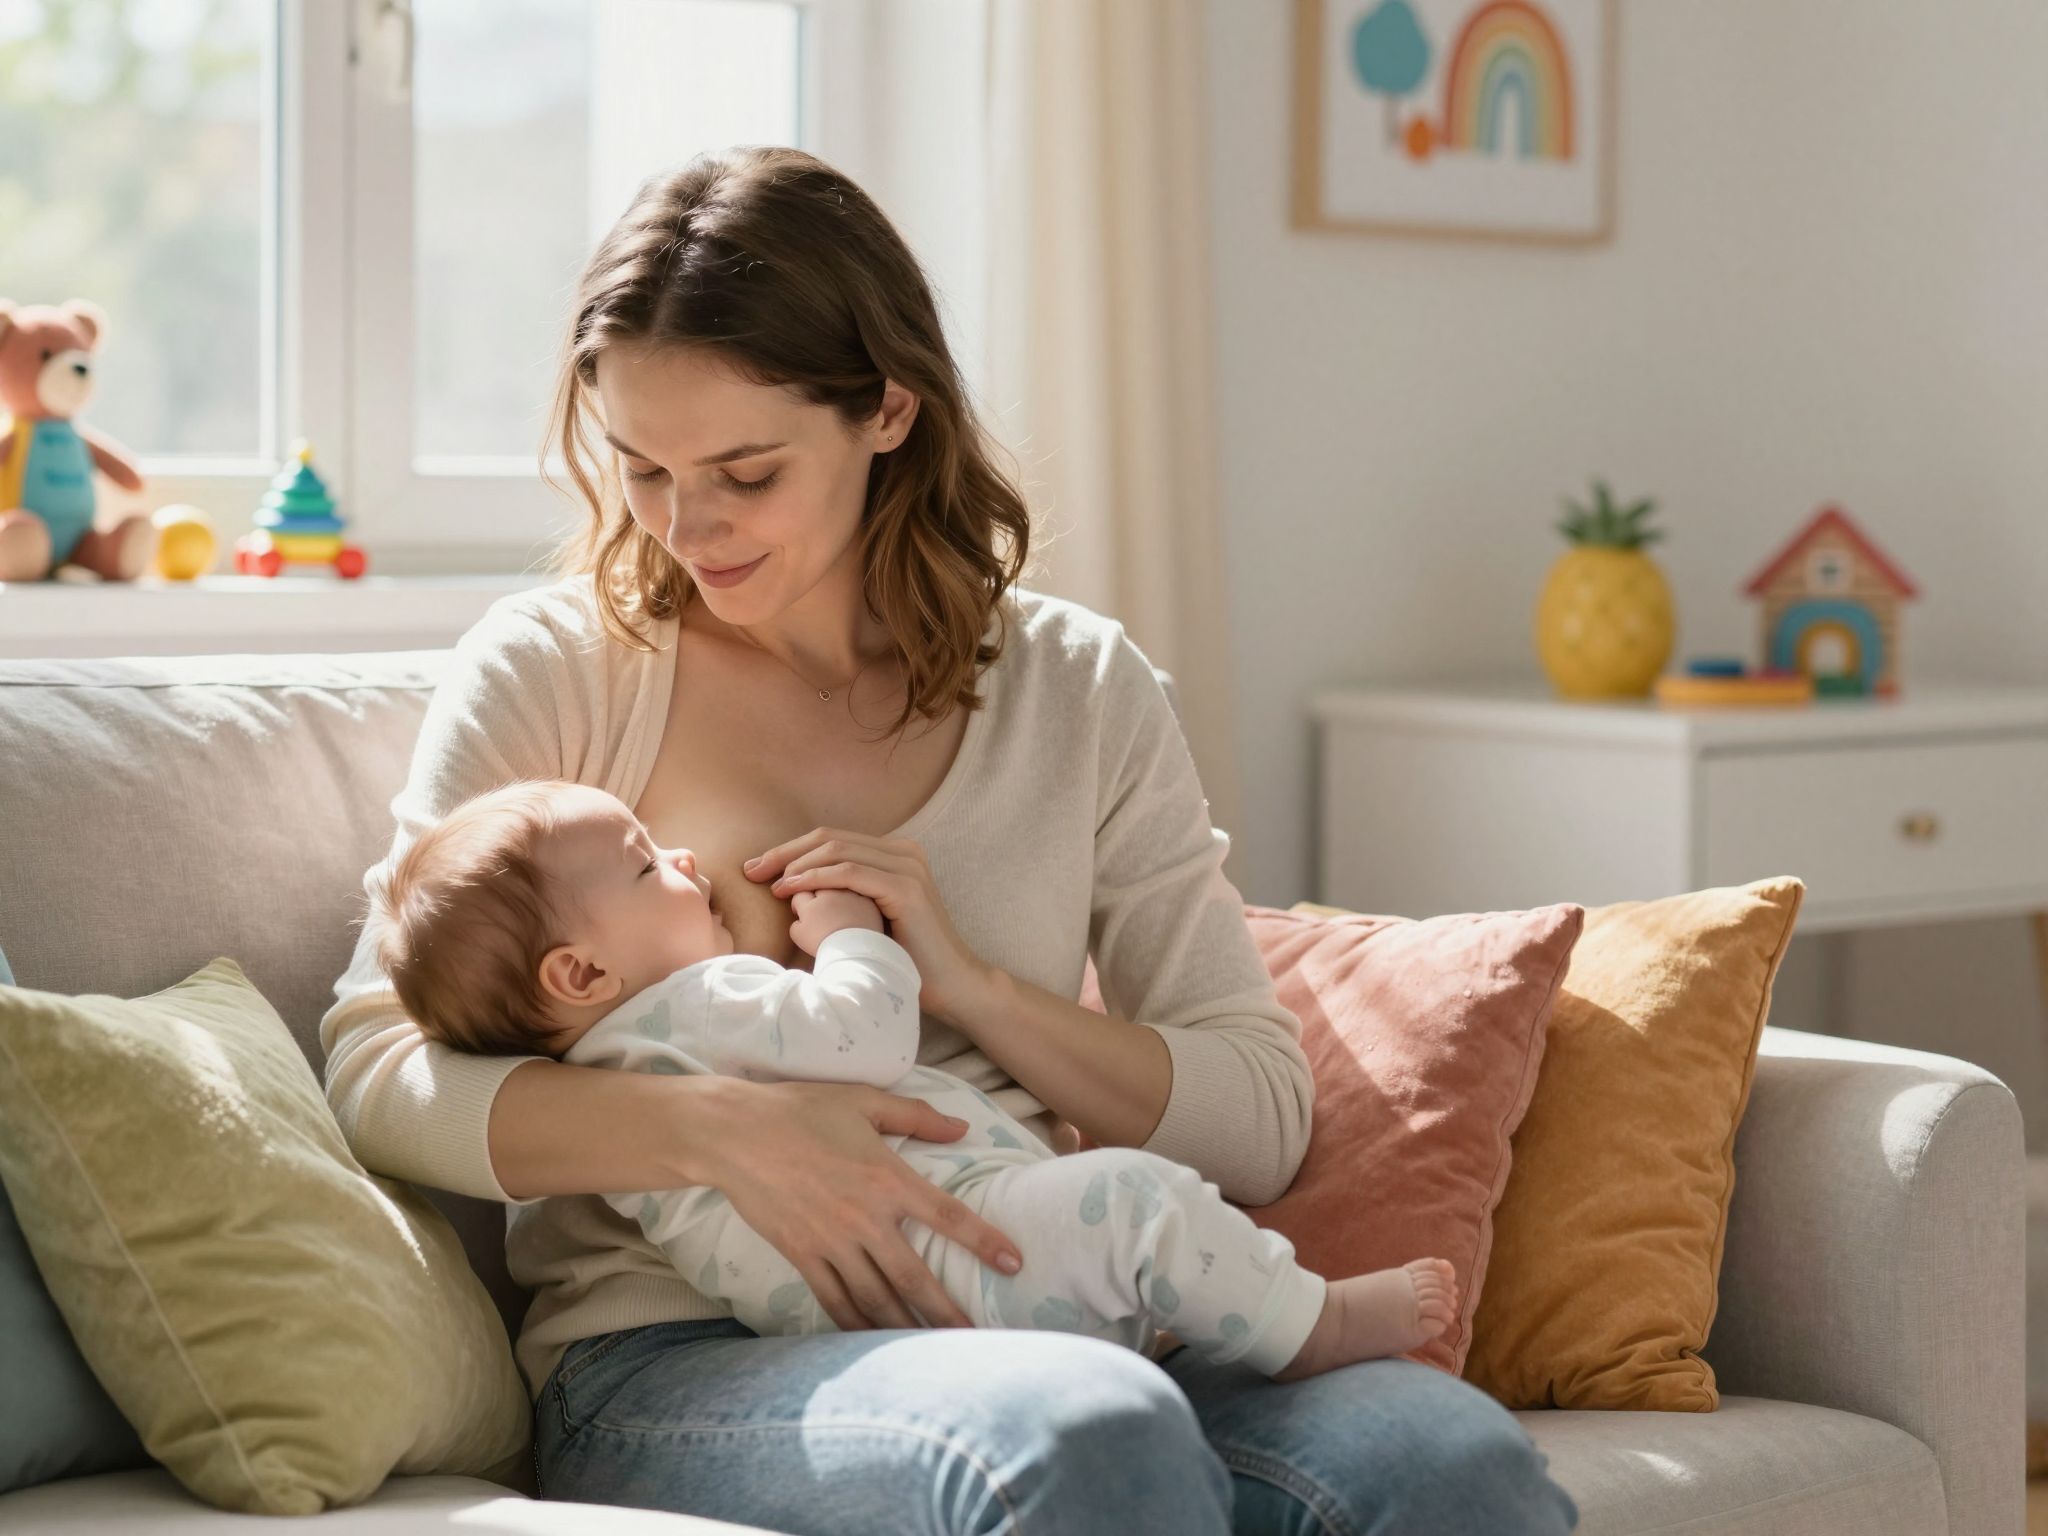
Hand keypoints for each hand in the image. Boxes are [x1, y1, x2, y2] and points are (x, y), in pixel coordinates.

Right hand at [701, 1078, 1024, 1330]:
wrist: (735, 1134)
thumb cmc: (801, 1109)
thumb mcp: (863, 1100)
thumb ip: (916, 1116)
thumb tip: (962, 1128)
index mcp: (887, 1177)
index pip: (946, 1215)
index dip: (983, 1240)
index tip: (1013, 1263)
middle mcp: (864, 1218)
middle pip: (914, 1276)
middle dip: (946, 1311)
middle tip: (975, 1338)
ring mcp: (831, 1242)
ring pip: (876, 1297)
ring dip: (905, 1328)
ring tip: (931, 1352)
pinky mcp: (802, 1256)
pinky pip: (835, 1300)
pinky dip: (856, 1325)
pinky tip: (874, 1343)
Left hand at [746, 828, 998, 1019]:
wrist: (951, 985)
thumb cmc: (905, 959)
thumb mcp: (869, 918)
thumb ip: (845, 897)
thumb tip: (794, 889)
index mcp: (895, 853)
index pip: (833, 839)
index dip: (791, 850)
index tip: (760, 870)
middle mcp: (904, 851)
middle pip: (830, 838)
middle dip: (785, 853)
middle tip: (752, 871)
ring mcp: (907, 866)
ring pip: (837, 849)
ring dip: (796, 864)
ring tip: (769, 883)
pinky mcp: (905, 887)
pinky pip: (850, 872)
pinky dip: (816, 877)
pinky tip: (791, 889)